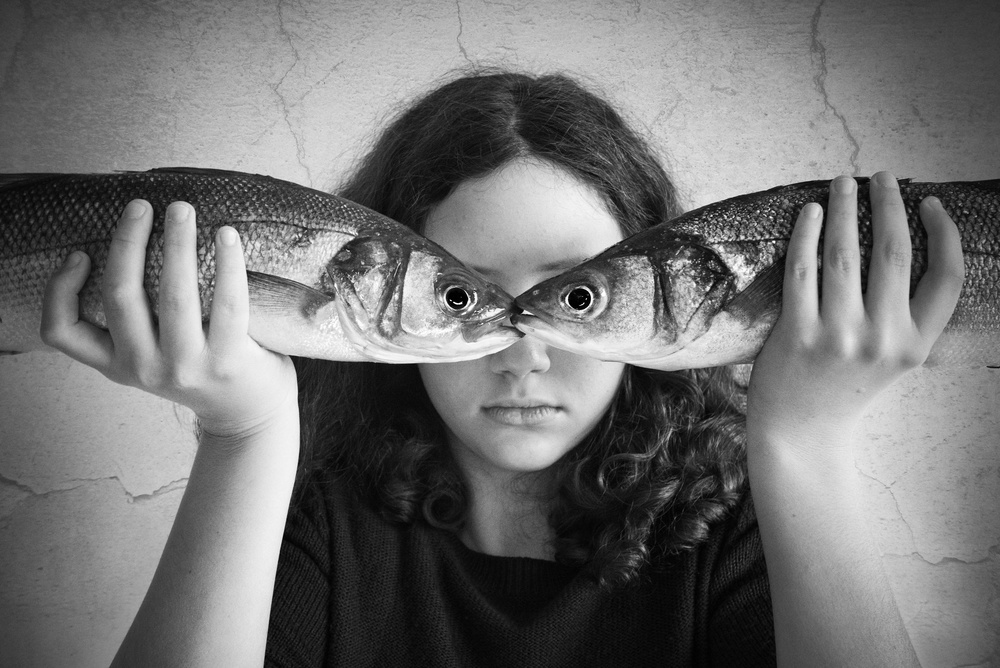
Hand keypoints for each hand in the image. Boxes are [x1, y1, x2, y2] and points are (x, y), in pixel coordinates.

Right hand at [41, 199, 297, 440]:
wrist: (246, 415)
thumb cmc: (197, 369)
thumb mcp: (149, 357)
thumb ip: (133, 322)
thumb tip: (124, 246)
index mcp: (117, 364)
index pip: (61, 332)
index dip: (59, 290)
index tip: (80, 253)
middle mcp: (145, 368)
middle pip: (121, 295)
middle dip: (127, 241)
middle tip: (141, 204)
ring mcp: (187, 367)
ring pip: (174, 295)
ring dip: (177, 243)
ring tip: (181, 208)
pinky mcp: (228, 361)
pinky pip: (227, 303)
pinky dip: (227, 264)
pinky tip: (227, 235)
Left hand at [747, 172, 963, 449]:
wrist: (801, 431)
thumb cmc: (844, 387)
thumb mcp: (892, 359)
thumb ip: (904, 315)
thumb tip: (898, 243)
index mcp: (916, 344)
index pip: (948, 277)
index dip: (944, 232)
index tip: (928, 201)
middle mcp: (883, 339)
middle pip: (893, 253)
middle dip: (888, 204)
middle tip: (879, 177)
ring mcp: (839, 336)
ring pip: (845, 254)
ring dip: (844, 208)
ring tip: (842, 183)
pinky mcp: (798, 334)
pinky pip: (802, 270)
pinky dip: (805, 234)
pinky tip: (808, 212)